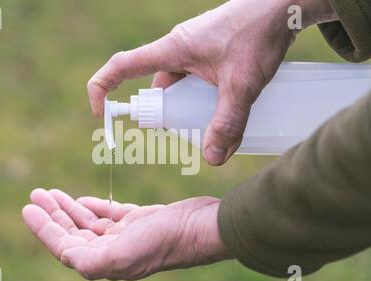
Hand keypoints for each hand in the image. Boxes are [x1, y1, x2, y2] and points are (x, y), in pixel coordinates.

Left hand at [22, 188, 229, 279]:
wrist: (200, 227)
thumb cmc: (164, 240)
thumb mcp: (123, 254)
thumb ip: (91, 260)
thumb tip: (65, 257)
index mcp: (105, 261)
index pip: (65, 246)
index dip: (44, 228)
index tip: (28, 208)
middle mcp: (113, 251)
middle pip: (73, 233)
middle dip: (53, 214)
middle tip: (36, 194)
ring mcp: (127, 236)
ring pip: (89, 223)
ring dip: (70, 208)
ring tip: (52, 193)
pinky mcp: (139, 221)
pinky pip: (109, 215)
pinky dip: (94, 208)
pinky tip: (83, 200)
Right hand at [87, 0, 337, 165]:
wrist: (286, 3)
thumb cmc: (259, 33)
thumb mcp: (242, 84)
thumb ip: (228, 122)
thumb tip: (213, 159)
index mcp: (172, 49)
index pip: (122, 66)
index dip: (103, 88)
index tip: (100, 113)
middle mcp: (179, 49)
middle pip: (157, 87)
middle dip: (167, 115)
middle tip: (189, 133)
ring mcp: (196, 51)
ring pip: (180, 87)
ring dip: (191, 108)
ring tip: (217, 123)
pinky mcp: (213, 53)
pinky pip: (197, 80)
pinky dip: (205, 98)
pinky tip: (228, 108)